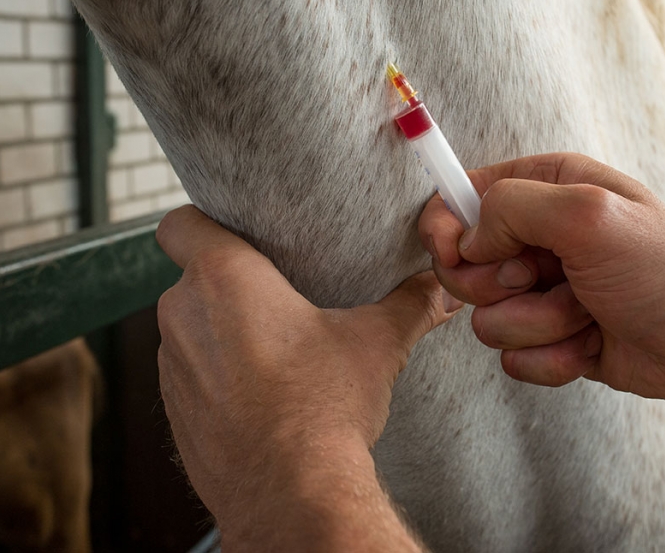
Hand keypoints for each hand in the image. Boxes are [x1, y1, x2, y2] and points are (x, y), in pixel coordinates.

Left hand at [156, 205, 457, 535]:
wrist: (290, 494)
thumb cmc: (323, 408)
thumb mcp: (376, 343)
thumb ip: (410, 304)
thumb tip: (440, 289)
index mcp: (224, 278)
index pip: (179, 223)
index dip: (203, 221)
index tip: (234, 235)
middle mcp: (184, 315)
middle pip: (194, 276)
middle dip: (229, 283)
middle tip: (279, 297)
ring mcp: (172, 367)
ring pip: (191, 327)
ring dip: (221, 330)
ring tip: (273, 349)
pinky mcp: (174, 411)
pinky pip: (190, 374)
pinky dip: (216, 375)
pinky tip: (260, 393)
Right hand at [419, 153, 664, 404]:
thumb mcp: (591, 215)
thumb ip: (515, 208)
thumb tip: (469, 239)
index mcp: (547, 190)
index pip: (462, 197)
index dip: (446, 226)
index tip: (451, 253)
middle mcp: (538, 237)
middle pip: (464, 265)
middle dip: (504, 284)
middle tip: (547, 278)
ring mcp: (541, 290)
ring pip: (488, 317)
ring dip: (540, 323)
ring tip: (588, 312)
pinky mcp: (547, 336)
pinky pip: (513, 356)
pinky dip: (553, 357)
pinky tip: (593, 343)